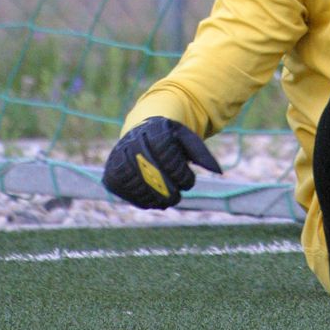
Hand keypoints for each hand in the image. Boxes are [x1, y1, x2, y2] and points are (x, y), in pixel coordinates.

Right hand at [102, 116, 221, 208]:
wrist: (141, 128)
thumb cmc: (169, 136)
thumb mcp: (187, 138)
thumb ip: (201, 153)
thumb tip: (218, 171)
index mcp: (155, 132)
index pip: (170, 162)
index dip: (183, 176)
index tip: (188, 181)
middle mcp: (134, 144)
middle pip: (154, 179)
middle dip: (169, 193)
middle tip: (175, 197)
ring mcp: (120, 160)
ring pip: (141, 190)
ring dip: (156, 199)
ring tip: (165, 197)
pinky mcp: (111, 176)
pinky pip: (128, 196)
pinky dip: (142, 200)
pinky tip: (150, 195)